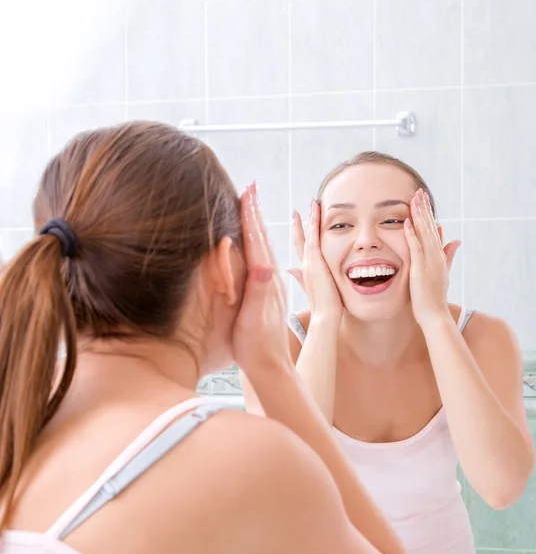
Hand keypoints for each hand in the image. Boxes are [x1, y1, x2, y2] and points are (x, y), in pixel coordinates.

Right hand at [232, 183, 291, 378]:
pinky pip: (262, 259)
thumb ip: (260, 293)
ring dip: (258, 224)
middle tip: (251, 188)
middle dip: (255, 212)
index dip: (251, 216)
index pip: (258, 241)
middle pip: (263, 238)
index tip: (248, 192)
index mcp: (266, 280)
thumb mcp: (254, 320)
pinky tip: (255, 243)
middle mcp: (270, 278)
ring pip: (264, 247)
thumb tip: (265, 266)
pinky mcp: (266, 291)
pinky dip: (258, 244)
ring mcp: (270, 284)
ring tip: (252, 206)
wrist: (270, 365)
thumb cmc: (256, 346)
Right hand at [287, 200, 342, 322]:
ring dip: (307, 218)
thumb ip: (302, 279)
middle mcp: (304, 265)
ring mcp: (308, 262)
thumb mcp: (313, 290)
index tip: (298, 224)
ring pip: (306, 235)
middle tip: (296, 211)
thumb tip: (291, 269)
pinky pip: (313, 236)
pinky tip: (315, 208)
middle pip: (299, 240)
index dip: (298, 237)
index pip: (301, 250)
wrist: (325, 317)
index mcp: (306, 272)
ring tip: (310, 204)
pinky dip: (313, 221)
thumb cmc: (324, 309)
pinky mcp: (314, 260)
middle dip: (298, 225)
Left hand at [404, 189, 460, 329]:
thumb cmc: (435, 298)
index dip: (428, 214)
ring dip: (418, 215)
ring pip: (424, 233)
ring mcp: (429, 262)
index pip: (433, 230)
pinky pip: (415, 248)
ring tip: (413, 199)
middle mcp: (436, 256)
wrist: (435, 315)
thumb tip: (456, 240)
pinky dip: (411, 235)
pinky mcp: (421, 269)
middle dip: (423, 208)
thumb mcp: (443, 273)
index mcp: (439, 256)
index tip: (423, 200)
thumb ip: (449, 256)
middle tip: (418, 191)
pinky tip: (406, 222)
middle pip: (429, 227)